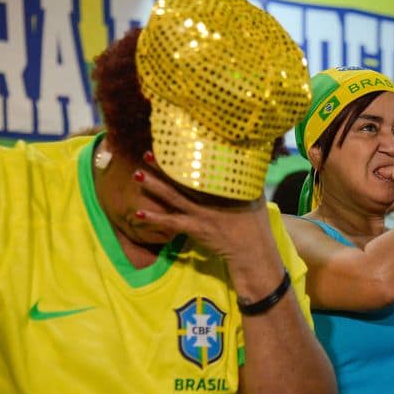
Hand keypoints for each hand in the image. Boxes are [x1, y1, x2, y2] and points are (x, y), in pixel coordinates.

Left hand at [133, 164, 269, 265]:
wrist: (252, 251)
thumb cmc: (256, 224)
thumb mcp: (256, 197)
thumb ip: (249, 181)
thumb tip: (247, 165)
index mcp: (224, 187)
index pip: (203, 166)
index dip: (187, 155)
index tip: (175, 142)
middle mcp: (210, 197)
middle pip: (183, 178)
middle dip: (165, 165)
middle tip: (147, 153)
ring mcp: (201, 213)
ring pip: (173, 197)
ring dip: (154, 186)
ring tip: (137, 174)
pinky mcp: (195, 228)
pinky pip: (171, 223)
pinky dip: (154, 218)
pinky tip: (138, 214)